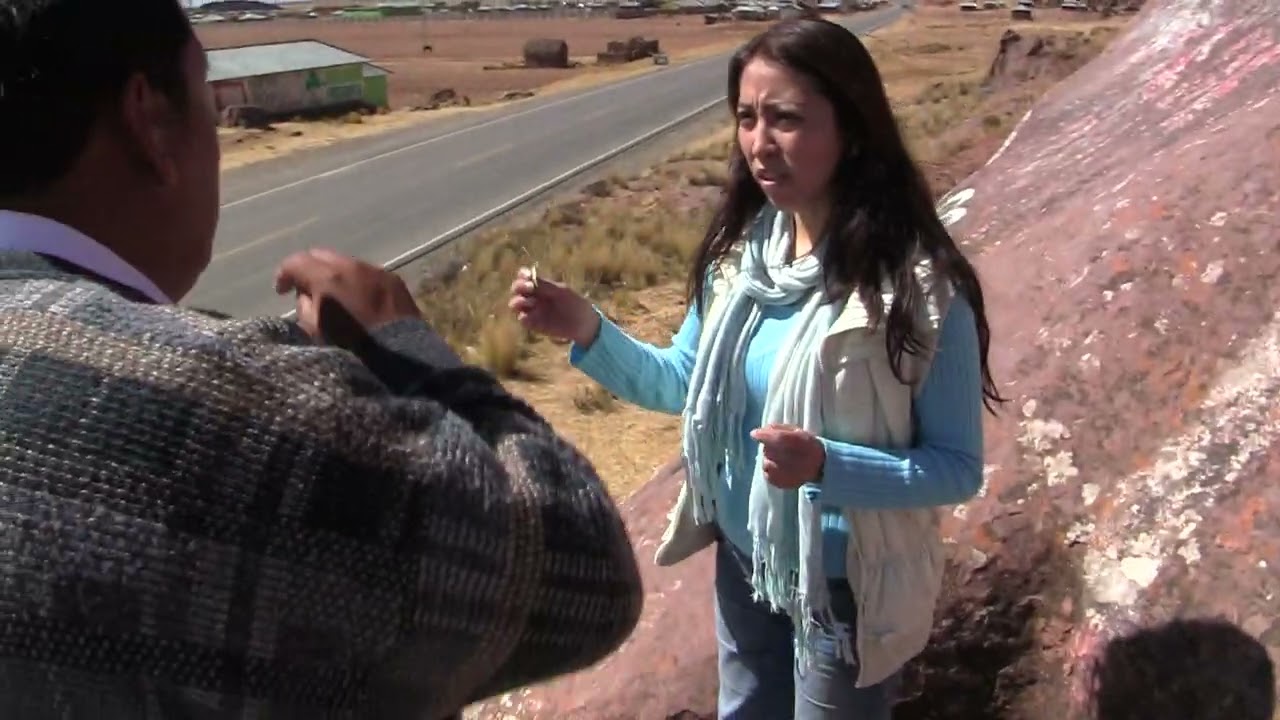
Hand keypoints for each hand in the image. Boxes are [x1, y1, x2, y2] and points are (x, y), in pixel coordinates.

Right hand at [274, 248, 420, 346]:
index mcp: (329, 279)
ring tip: (333, 295)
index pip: (296, 262)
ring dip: (335, 274)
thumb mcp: (315, 332)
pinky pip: (368, 274)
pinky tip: (358, 299)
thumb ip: (304, 306)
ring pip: (347, 263)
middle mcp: (353, 267)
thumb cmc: (351, 349)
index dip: (284, 274)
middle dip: (309, 269)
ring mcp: (377, 271)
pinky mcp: (394, 281)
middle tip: (305, 289)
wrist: (400, 359)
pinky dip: (357, 282)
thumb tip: (306, 295)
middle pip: (321, 255)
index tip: (281, 291)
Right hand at [508, 267, 600, 346]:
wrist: (583, 324)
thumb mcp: (562, 291)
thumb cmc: (575, 304)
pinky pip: (522, 319)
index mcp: (540, 285)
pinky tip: (532, 315)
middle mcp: (533, 296)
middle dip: (518, 286)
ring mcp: (532, 310)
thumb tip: (530, 278)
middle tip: (529, 288)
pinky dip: (524, 316)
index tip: (526, 276)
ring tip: (530, 302)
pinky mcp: (533, 324)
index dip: (522, 275)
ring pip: (515, 304)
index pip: (524, 276)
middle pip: (516, 289)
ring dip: (518, 301)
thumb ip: (546, 285)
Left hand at [750, 423, 825, 489]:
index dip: (764, 436)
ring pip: (766, 463)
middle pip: (769, 451)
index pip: (777, 439)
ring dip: (768, 459)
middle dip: (768, 447)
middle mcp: (794, 459)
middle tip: (776, 447)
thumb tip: (756, 432)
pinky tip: (779, 467)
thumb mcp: (795, 431)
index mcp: (798, 442)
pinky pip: (767, 475)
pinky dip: (770, 470)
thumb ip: (776, 429)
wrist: (819, 465)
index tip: (754, 434)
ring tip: (778, 458)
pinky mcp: (782, 483)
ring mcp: (788, 473)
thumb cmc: (804, 444)